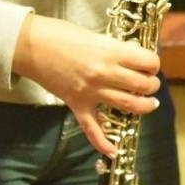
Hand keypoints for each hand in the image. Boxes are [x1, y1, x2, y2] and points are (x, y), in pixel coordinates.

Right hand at [12, 13, 161, 155]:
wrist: (31, 45)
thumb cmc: (62, 34)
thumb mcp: (96, 36)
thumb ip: (115, 49)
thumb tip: (132, 57)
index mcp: (111, 52)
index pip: (147, 62)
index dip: (153, 64)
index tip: (151, 64)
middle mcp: (105, 74)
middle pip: (142, 85)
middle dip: (152, 85)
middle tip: (151, 84)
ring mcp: (91, 92)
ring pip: (127, 105)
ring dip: (144, 106)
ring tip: (149, 104)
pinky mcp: (76, 104)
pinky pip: (92, 128)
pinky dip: (103, 142)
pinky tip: (114, 151)